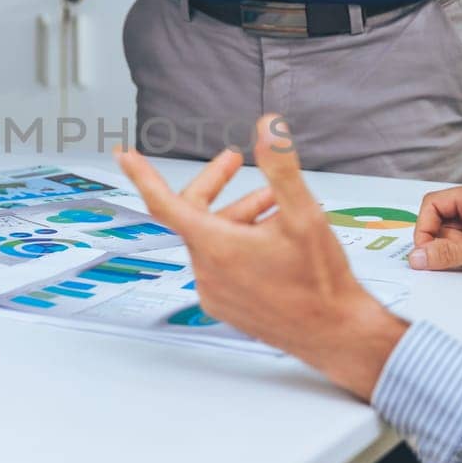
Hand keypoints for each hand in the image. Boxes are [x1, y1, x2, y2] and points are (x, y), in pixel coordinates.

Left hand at [115, 115, 407, 400]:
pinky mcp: (225, 304)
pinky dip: (238, 242)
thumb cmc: (320, 283)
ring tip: (273, 202)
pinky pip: (220, 263)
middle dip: (214, 183)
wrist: (335, 334)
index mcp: (216, 247)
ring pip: (212, 238)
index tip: (126, 156)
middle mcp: (207, 271)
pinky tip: (271, 236)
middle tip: (235, 160)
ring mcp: (214, 291)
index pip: (163, 203)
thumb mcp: (305, 214)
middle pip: (194, 214)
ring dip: (237, 214)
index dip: (142, 174)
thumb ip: (281, 167)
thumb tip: (267, 128)